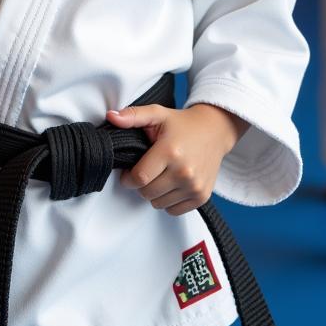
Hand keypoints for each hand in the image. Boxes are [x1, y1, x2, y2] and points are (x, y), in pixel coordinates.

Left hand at [106, 103, 247, 215]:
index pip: (139, 178)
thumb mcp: (157, 114)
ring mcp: (194, 186)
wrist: (214, 131)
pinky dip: (168, 201)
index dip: (128, 177)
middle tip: (148, 169)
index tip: (130, 171)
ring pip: (158, 204)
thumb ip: (132, 116)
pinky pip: (174, 211)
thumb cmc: (182, 123)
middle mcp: (184, 172)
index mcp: (170, 151)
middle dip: (141, 184)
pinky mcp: (201, 197)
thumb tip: (111, 117)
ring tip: (161, 174)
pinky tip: (171, 183)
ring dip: (155, 193)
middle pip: (147, 193)